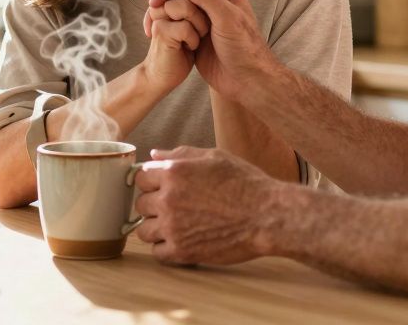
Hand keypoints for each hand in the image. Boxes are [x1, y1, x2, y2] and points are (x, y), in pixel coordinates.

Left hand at [134, 146, 277, 264]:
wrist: (267, 215)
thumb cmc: (245, 183)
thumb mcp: (214, 157)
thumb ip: (180, 154)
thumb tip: (154, 155)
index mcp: (174, 173)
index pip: (140, 178)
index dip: (152, 182)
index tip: (163, 188)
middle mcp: (168, 199)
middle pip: (140, 205)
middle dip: (154, 205)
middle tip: (176, 207)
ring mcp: (173, 227)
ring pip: (144, 230)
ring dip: (156, 228)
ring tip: (176, 226)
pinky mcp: (182, 251)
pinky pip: (157, 252)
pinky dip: (165, 248)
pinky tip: (180, 241)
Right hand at [149, 0, 272, 99]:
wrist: (244, 81)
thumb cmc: (242, 48)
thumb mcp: (226, 16)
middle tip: (166, 10)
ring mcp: (196, 17)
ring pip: (172, 3)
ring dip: (175, 16)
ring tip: (189, 35)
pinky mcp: (188, 34)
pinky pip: (170, 23)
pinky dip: (179, 34)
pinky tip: (186, 47)